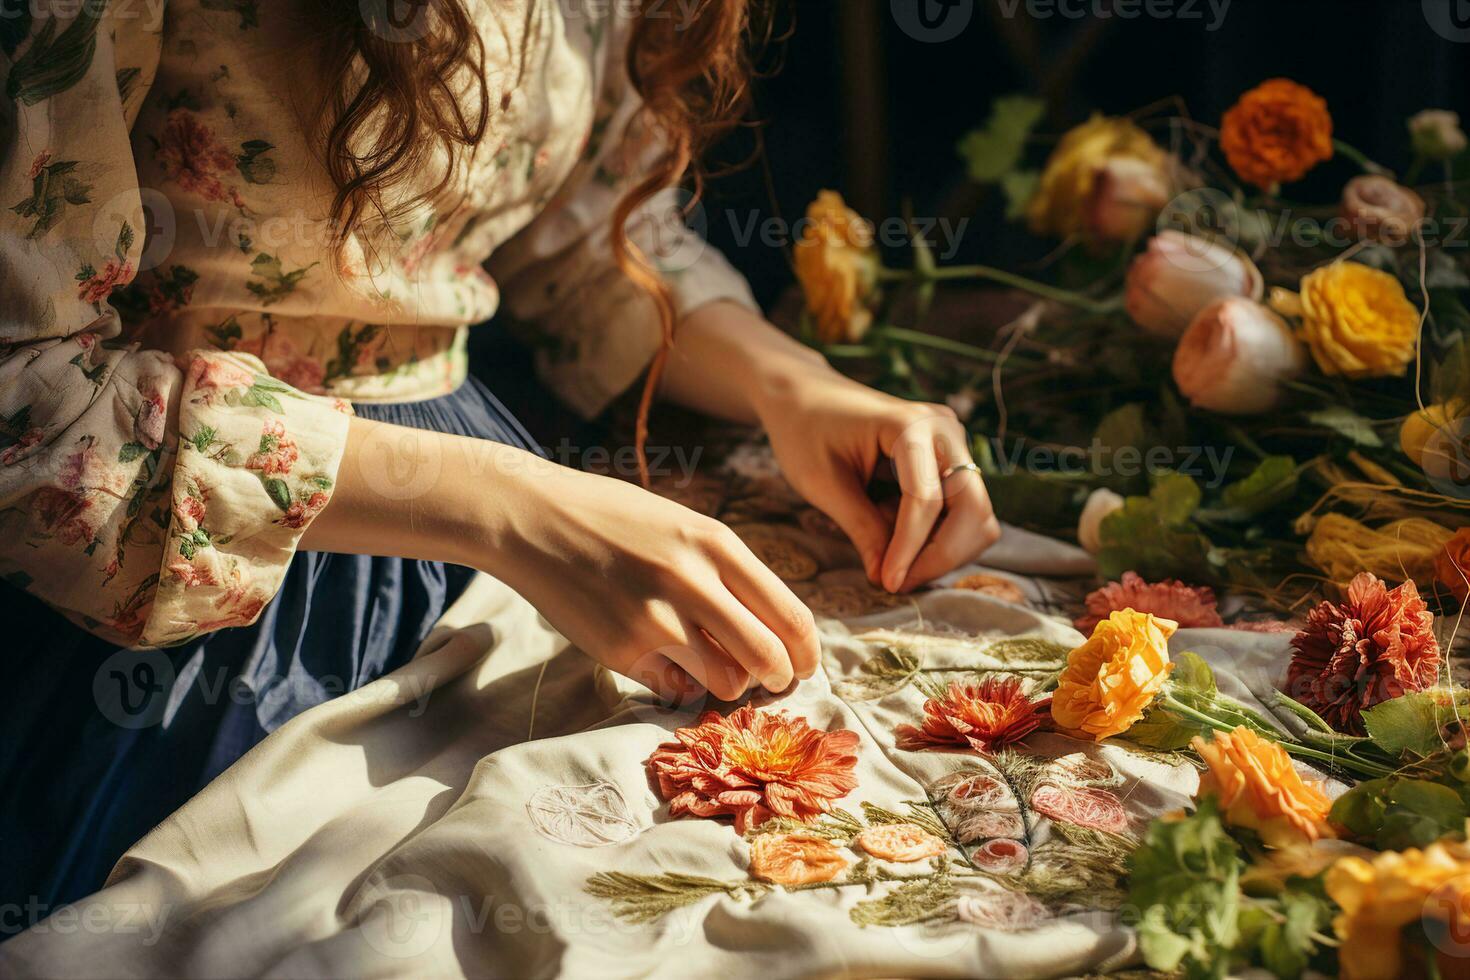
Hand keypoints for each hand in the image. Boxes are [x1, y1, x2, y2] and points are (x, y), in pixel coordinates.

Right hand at [301, 419, 818, 701]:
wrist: (534, 519)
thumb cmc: (615, 521)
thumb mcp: (683, 526)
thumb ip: (727, 571)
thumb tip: (773, 630)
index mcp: (716, 544)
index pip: (789, 614)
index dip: (806, 651)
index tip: (805, 665)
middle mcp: (693, 581)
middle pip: (768, 658)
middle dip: (779, 678)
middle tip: (773, 681)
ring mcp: (656, 620)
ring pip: (727, 682)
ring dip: (728, 684)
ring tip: (711, 665)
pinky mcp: (623, 651)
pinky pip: (674, 686)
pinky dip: (677, 681)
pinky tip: (658, 655)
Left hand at [755, 370, 1000, 592]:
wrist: (804, 396)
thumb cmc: (804, 431)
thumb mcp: (822, 484)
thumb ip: (861, 529)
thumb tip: (888, 578)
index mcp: (909, 425)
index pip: (927, 500)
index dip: (910, 549)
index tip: (888, 583)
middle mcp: (943, 430)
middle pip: (972, 509)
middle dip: (940, 555)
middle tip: (898, 582)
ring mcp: (952, 442)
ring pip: (976, 515)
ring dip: (942, 548)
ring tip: (891, 553)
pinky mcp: (948, 458)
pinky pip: (962, 509)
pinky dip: (937, 534)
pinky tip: (895, 534)